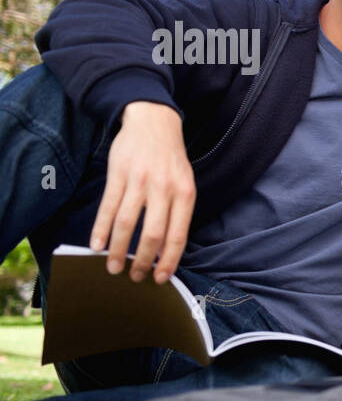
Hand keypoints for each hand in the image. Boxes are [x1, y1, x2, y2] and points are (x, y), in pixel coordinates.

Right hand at [91, 101, 194, 283]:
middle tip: (134, 277)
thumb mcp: (185, 183)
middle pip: (152, 234)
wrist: (154, 122)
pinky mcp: (119, 174)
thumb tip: (166, 250)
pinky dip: (101, 229)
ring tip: (112, 267)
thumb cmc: (171, 160)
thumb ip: (178, 212)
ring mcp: (140, 181)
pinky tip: (96, 245)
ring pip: (127, 224)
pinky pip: (108, 207)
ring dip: (118, 250)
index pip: (178, 236)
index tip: (160, 278)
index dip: (168, 261)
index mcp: (185, 195)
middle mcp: (164, 189)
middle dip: (142, 261)